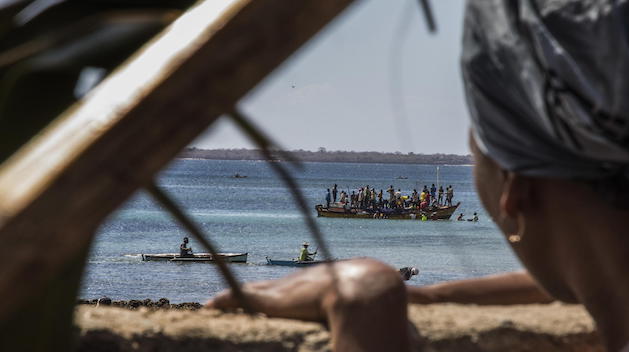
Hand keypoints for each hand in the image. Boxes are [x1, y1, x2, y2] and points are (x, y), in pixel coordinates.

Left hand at [206, 258, 410, 350]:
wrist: (372, 294)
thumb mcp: (391, 320)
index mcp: (333, 286)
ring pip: (259, 292)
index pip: (309, 289)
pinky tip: (210, 308)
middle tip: (243, 297)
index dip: (296, 294)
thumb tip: (418, 346)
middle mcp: (309, 283)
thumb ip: (400, 332)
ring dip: (239, 298)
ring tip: (217, 303)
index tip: (287, 298)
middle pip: (279, 287)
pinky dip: (227, 303)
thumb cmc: (387, 311)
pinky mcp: (276, 299)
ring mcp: (292, 289)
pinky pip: (245, 299)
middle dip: (262, 291)